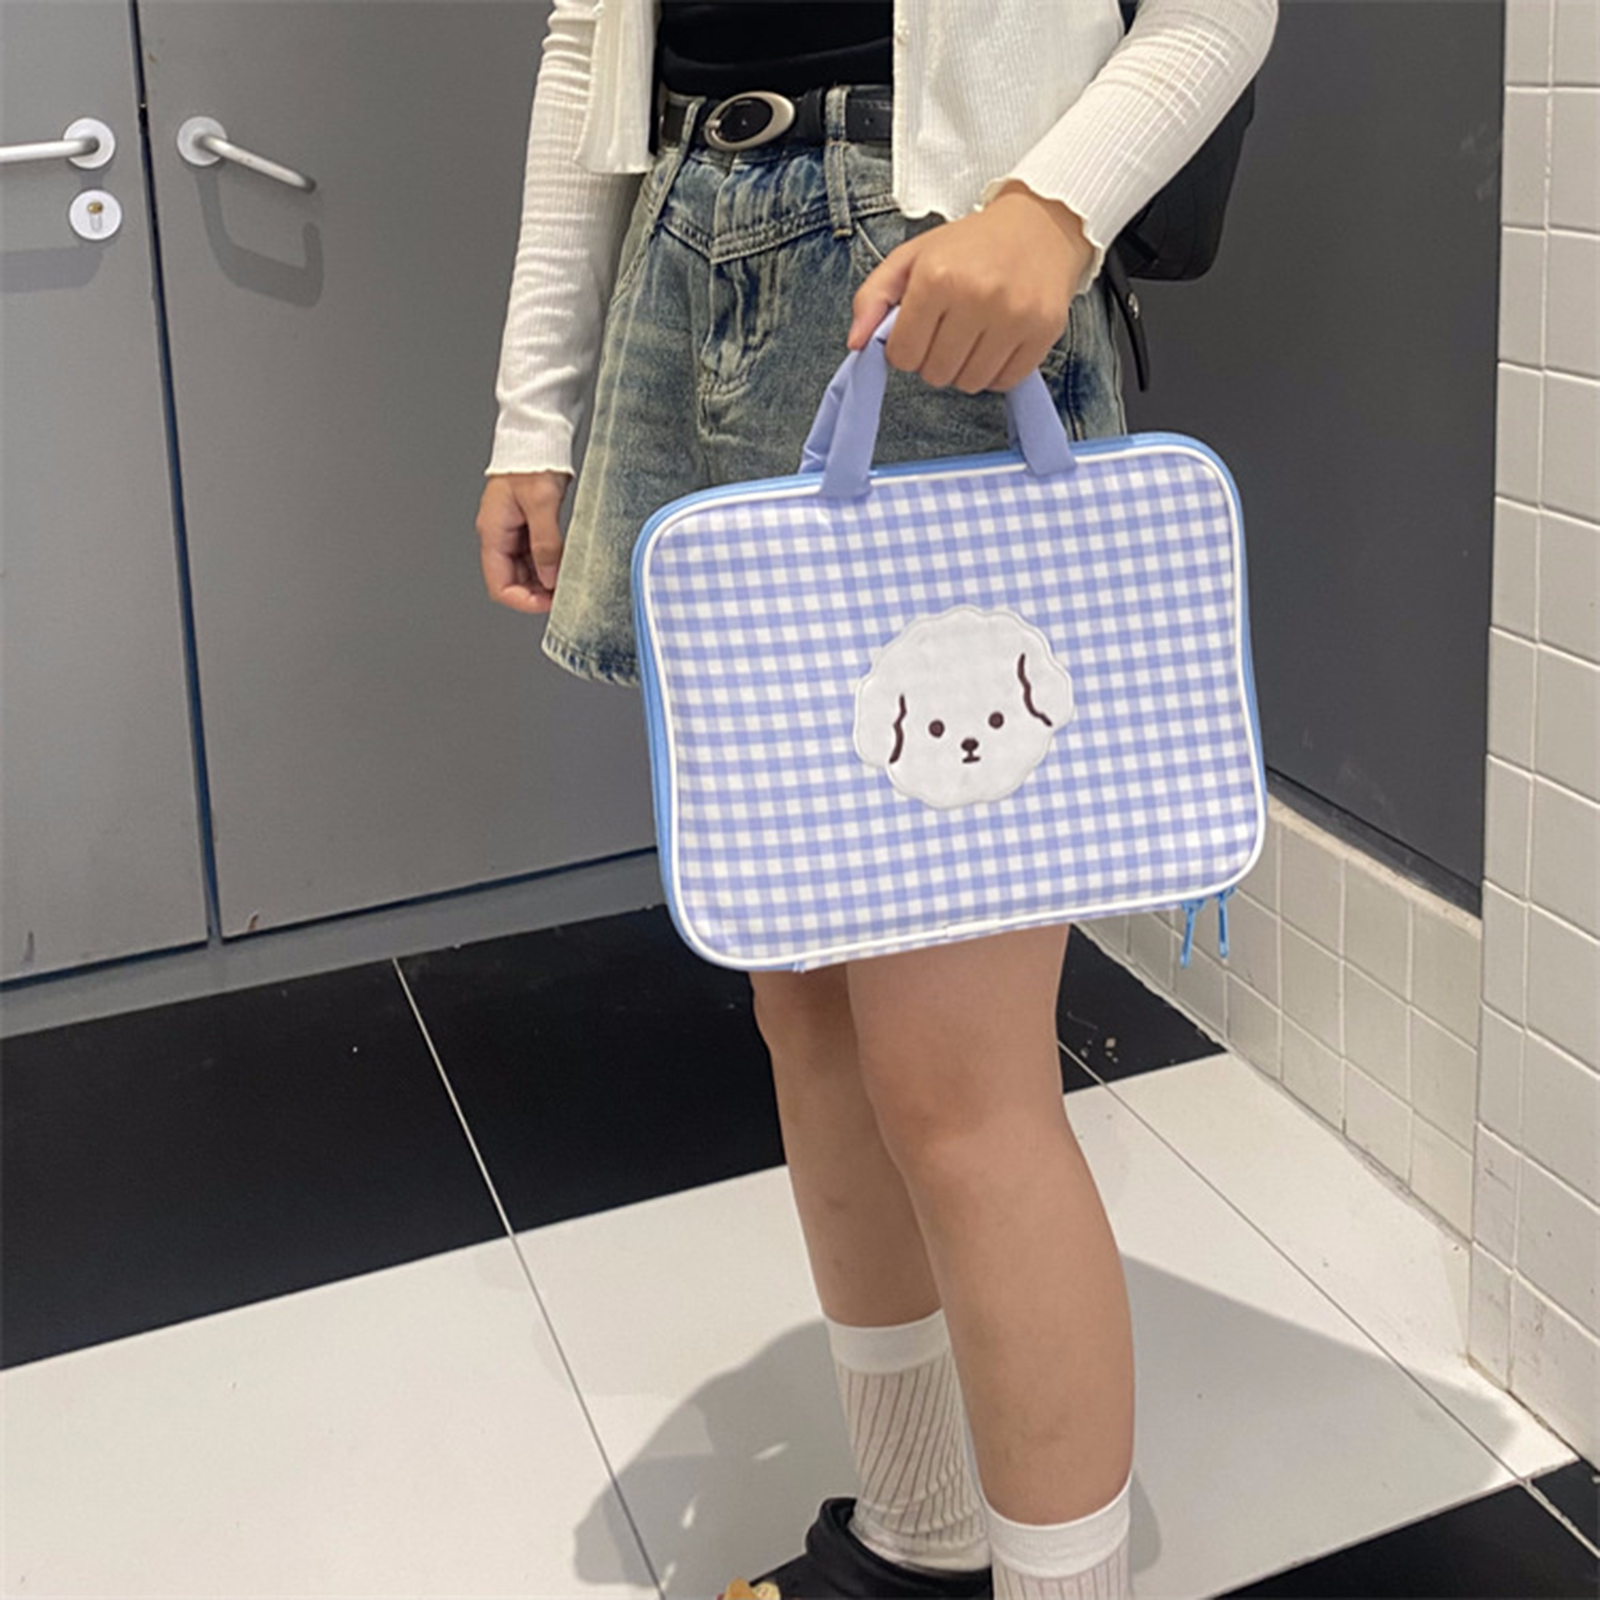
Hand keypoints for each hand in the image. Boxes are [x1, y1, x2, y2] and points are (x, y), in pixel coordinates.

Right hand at [476, 469, 571, 613]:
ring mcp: (512, 532)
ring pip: (525, 571)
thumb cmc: (532, 462)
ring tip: (567, 581)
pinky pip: (534, 556)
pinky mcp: (526, 526)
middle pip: (512, 582)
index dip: (523, 600)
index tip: (549, 602)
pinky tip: (565, 565)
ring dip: (544, 580)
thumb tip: (552, 577)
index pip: (500, 585)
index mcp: (492, 532)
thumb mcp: (541, 504)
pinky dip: (548, 565)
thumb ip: (546, 544)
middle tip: (564, 594)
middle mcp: (498, 535)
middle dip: (536, 593)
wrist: (537, 437)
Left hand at [846, 181, 1093, 392]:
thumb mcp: (912, 258)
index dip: (905, 349)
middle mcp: (976, 295)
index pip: (902, 355)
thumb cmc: (969, 246)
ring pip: (969, 384)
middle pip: (935, 374)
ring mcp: (1014, 315)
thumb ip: (872, 297)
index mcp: (937, 276)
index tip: (919, 330)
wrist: (1040, 224)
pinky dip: (995, 373)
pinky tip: (997, 343)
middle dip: (935, 360)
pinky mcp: (1044, 330)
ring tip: (973, 336)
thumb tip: (856, 344)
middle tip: (949, 330)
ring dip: (964, 369)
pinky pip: (1005, 382)